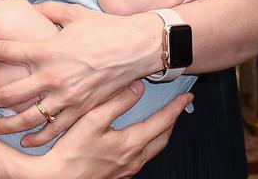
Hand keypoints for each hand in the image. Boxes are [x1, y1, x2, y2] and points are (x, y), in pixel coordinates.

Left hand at [0, 3, 162, 147]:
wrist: (139, 47)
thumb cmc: (109, 28)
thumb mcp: (77, 14)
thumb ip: (51, 12)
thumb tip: (34, 8)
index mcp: (49, 50)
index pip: (6, 50)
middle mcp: (52, 76)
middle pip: (8, 92)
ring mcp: (66, 96)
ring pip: (26, 118)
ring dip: (5, 123)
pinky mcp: (80, 109)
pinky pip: (53, 128)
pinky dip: (37, 137)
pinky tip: (25, 140)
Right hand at [36, 81, 191, 178]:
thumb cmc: (70, 153)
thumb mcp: (93, 119)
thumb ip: (118, 101)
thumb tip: (138, 88)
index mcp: (132, 144)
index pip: (163, 122)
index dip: (177, 108)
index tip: (187, 97)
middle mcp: (133, 160)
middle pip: (162, 139)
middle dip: (172, 122)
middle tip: (177, 109)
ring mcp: (125, 171)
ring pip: (151, 151)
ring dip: (159, 135)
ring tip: (160, 123)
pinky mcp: (116, 178)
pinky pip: (138, 161)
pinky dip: (144, 147)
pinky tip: (136, 144)